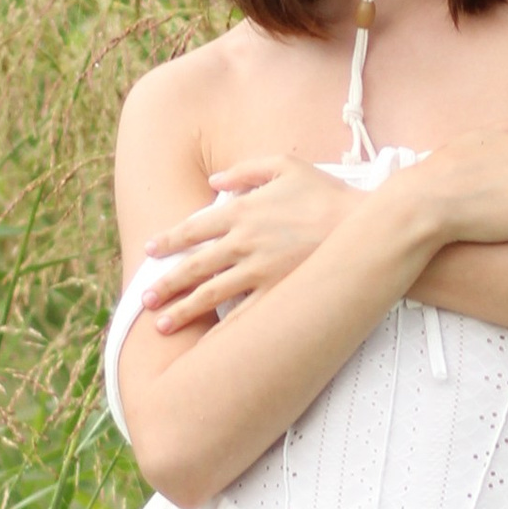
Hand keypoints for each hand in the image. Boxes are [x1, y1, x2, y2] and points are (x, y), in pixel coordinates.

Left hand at [141, 156, 356, 331]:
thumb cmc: (325, 191)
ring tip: (162, 326)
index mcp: (241, 209)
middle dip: (166, 284)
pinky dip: (222, 330)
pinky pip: (244, 314)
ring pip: (210, 294)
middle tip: (145, 300)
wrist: (362, 224)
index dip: (169, 241)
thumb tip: (213, 181)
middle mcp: (243, 241)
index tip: (150, 251)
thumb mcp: (284, 165)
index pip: (193, 227)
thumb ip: (245, 170)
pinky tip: (206, 343)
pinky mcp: (278, 291)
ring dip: (183, 310)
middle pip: (194, 266)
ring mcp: (259, 269)